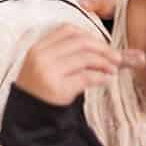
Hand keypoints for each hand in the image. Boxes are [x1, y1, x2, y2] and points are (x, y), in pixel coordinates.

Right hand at [16, 24, 143, 106]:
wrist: (29, 115)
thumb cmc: (42, 88)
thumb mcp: (49, 65)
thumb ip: (72, 54)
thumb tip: (108, 48)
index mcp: (38, 47)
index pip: (68, 30)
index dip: (90, 35)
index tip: (102, 45)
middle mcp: (41, 56)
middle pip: (80, 42)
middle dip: (103, 48)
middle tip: (117, 58)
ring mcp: (48, 72)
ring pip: (85, 58)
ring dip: (105, 63)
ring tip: (113, 70)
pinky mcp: (58, 88)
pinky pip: (86, 77)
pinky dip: (101, 77)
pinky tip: (106, 80)